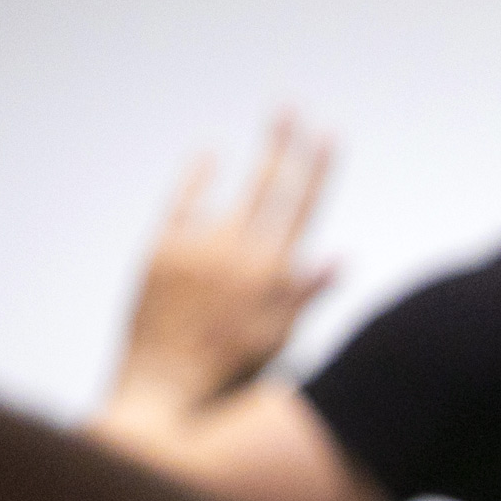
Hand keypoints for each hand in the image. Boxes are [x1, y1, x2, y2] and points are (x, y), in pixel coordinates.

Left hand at [110, 113, 336, 416]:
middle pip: (269, 186)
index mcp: (271, 275)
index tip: (328, 135)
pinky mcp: (161, 252)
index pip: (302, 208)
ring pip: (233, 190)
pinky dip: (197, 178)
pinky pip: (183, 202)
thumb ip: (305, 293)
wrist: (162, 391)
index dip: (318, 169)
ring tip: (270, 124)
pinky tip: (211, 155)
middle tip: (293, 108)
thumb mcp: (279, 338)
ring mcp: (196, 248)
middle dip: (286, 145)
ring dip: (254, 155)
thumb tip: (339, 257)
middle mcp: (236, 253)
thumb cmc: (228, 373)